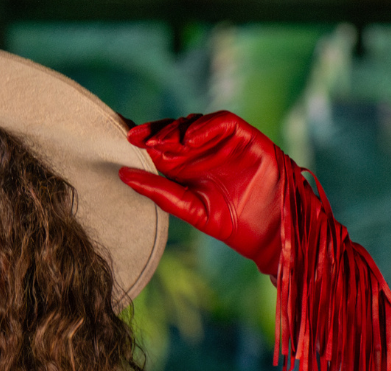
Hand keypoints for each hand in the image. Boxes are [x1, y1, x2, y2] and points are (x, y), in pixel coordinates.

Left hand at [118, 112, 294, 275]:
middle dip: (153, 133)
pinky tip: (188, 140)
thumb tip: (122, 174)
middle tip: (135, 139)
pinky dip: (204, 126)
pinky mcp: (242, 135)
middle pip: (171, 131)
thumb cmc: (229, 222)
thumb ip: (158, 190)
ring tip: (159, 144)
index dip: (140, 139)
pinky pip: (221, 121)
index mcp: (182, 167)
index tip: (121, 139)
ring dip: (174, 130)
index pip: (156, 146)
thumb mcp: (188, 207)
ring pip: (192, 123)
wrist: (269, 228)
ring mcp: (220, 141)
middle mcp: (199, 150)